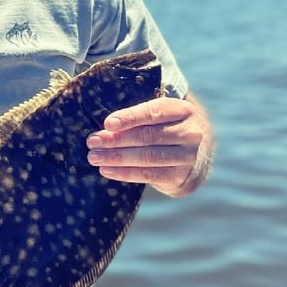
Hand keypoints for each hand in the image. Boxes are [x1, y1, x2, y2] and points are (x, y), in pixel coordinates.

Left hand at [85, 93, 212, 197]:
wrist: (193, 155)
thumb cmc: (164, 128)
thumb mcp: (159, 116)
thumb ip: (136, 116)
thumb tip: (105, 126)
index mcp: (182, 110)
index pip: (154, 112)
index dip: (130, 118)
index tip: (108, 124)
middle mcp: (190, 132)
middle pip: (148, 136)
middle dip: (117, 139)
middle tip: (93, 141)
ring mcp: (187, 156)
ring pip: (148, 157)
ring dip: (117, 158)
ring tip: (95, 157)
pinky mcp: (180, 176)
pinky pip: (149, 175)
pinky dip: (125, 173)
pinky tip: (107, 170)